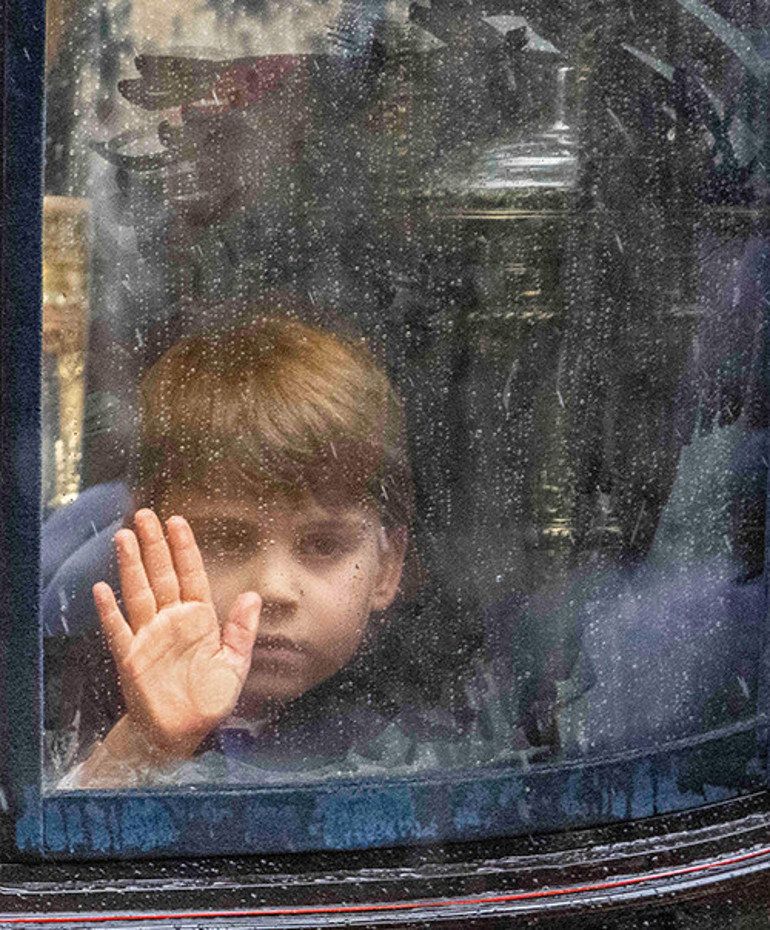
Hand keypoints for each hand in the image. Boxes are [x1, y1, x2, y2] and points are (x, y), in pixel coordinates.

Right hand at [93, 509, 260, 759]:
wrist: (181, 733)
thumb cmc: (208, 697)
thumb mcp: (235, 664)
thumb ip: (242, 630)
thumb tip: (253, 595)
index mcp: (199, 618)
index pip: (191, 575)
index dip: (184, 548)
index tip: (177, 521)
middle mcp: (171, 621)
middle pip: (162, 575)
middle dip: (154, 545)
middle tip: (145, 515)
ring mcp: (148, 636)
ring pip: (138, 594)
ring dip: (131, 566)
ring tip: (124, 537)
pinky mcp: (130, 658)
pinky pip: (118, 630)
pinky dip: (110, 610)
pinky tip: (102, 589)